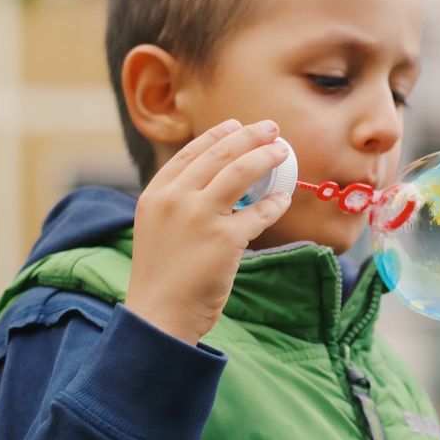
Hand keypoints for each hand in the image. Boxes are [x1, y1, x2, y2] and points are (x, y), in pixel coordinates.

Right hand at [125, 118, 291, 344]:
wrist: (159, 314)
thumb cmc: (161, 276)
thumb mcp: (156, 228)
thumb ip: (177, 204)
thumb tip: (211, 184)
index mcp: (156, 194)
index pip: (190, 153)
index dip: (217, 136)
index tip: (235, 125)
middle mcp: (175, 199)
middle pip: (219, 155)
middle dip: (248, 136)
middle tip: (270, 129)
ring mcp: (200, 216)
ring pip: (241, 172)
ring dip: (266, 157)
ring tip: (281, 151)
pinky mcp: (225, 238)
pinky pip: (259, 212)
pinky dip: (275, 203)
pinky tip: (283, 198)